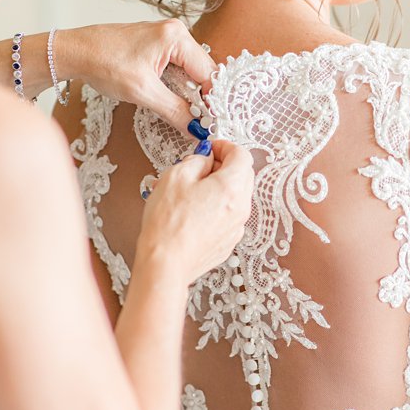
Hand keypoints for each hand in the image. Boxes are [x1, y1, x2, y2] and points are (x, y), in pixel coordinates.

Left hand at [55, 19, 214, 131]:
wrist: (73, 52)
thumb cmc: (102, 63)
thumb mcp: (141, 92)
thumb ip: (174, 111)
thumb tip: (197, 129)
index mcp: (176, 37)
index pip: (208, 73)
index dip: (211, 101)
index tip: (212, 123)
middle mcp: (175, 32)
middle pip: (202, 70)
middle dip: (201, 97)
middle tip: (199, 122)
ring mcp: (165, 37)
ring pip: (189, 70)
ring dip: (188, 92)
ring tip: (184, 113)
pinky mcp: (155, 45)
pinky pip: (176, 67)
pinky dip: (175, 84)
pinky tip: (169, 98)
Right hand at [138, 139, 254, 284]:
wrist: (166, 263)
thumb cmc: (168, 223)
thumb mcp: (175, 177)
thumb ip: (196, 160)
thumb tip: (204, 158)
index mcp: (232, 187)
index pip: (242, 155)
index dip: (225, 146)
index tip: (210, 147)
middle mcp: (241, 208)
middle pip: (243, 176)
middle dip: (223, 166)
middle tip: (199, 166)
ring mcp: (236, 228)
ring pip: (235, 197)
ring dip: (218, 188)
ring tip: (189, 192)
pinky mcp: (227, 242)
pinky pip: (227, 216)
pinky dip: (215, 208)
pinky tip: (191, 213)